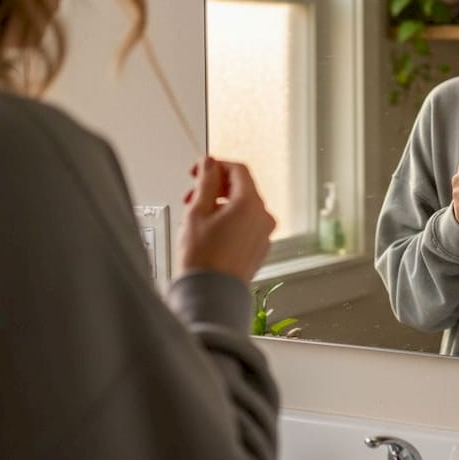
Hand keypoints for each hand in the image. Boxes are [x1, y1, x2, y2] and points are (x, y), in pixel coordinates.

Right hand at [176, 156, 275, 282]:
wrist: (211, 294)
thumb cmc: (204, 259)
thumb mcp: (197, 212)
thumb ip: (206, 182)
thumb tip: (210, 164)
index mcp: (251, 204)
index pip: (238, 170)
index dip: (217, 166)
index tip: (201, 170)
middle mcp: (264, 217)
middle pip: (242, 188)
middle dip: (216, 187)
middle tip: (194, 194)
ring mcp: (264, 233)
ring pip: (244, 207)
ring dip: (221, 204)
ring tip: (198, 216)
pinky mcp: (260, 247)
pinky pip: (247, 224)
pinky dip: (230, 220)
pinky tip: (210, 231)